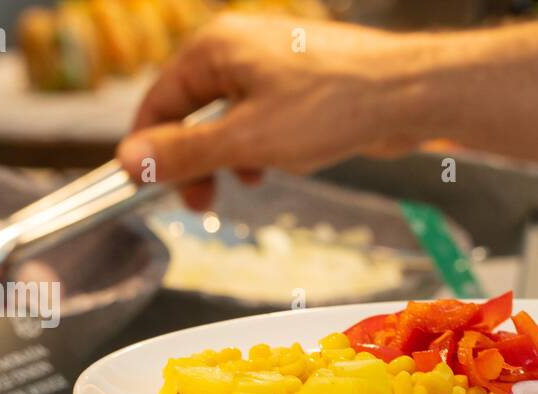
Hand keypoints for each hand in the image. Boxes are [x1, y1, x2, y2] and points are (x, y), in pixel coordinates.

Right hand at [117, 14, 430, 208]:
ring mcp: (274, 61)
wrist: (407, 94)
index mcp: (215, 48)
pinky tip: (285, 161)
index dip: (150, 148)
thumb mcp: (247, 141)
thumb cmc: (332, 108)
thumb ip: (185, 153)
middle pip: (194, 109)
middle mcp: (240, 46)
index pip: (160, 100)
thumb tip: (130, 161)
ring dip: (232, 155)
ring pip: (232, 116)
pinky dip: (264, 143)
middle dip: (197, 159)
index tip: (148, 189)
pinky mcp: (303, 79)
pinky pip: (265, 115)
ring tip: (251, 181)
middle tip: (203, 204)